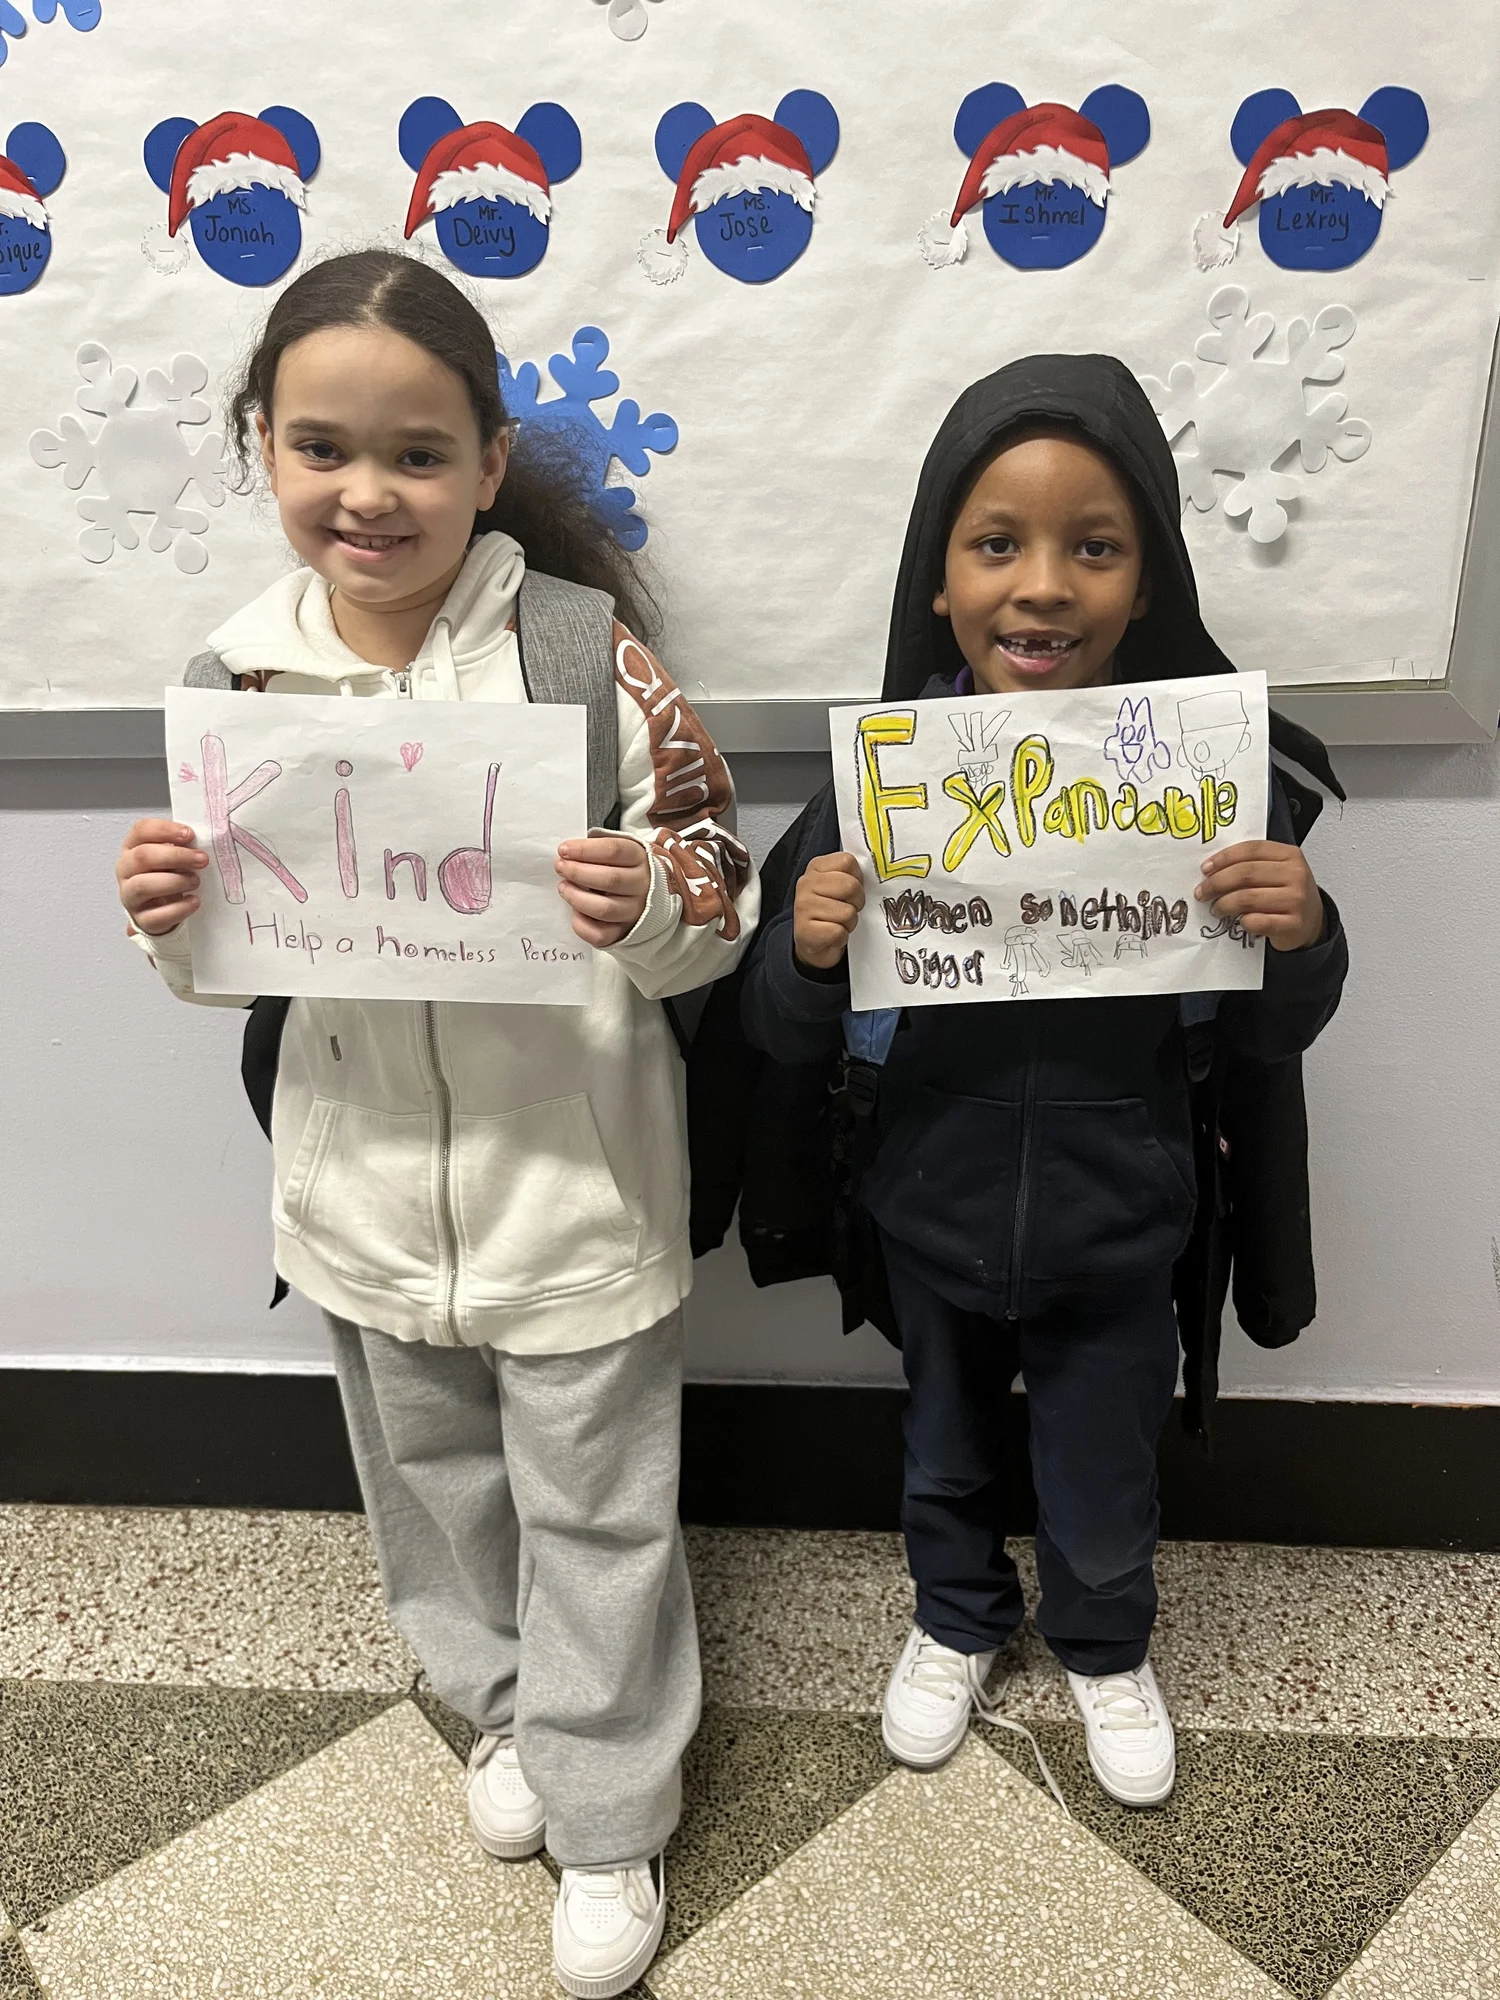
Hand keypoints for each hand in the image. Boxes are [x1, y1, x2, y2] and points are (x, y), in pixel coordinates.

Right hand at [116, 818, 208, 935]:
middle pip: (143, 856)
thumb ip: (181, 847)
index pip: (141, 830)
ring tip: (195, 881)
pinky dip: (179, 908)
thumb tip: (201, 842)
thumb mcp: (171, 857)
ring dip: (175, 881)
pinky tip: (194, 901)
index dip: (165, 830)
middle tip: (202, 859)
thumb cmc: (167, 876)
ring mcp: (130, 896)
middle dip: (176, 856)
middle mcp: (126, 870)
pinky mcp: (141, 920)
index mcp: (132, 848)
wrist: (162, 911)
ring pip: (143, 885)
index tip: (189, 834)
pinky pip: (156, 916)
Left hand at [555, 834, 652, 947]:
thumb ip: (594, 850)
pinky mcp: (623, 932)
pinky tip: (574, 912)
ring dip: (576, 897)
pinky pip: (600, 935)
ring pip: (604, 909)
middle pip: (610, 879)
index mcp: (639, 859)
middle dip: (577, 872)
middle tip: (560, 867)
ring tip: (563, 888)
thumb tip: (566, 855)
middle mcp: (641, 885)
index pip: (613, 851)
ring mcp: (634, 911)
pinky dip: (581, 925)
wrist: (645, 894)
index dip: (584, 850)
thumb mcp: (616, 852)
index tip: (563, 850)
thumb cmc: (621, 867)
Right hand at [793, 851, 864, 969]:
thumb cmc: (832, 912)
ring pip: (847, 912)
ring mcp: (803, 906)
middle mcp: (806, 883)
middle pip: (850, 886)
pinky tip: (831, 936)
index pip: (847, 862)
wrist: (814, 943)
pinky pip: (838, 932)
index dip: (858, 879)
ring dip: (849, 923)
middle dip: (856, 902)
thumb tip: (875, 873)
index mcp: (816, 867)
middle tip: (846, 909)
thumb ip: (852, 875)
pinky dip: (840, 938)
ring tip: (837, 923)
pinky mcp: (804, 930)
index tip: (850, 891)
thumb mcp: (840, 886)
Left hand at [1196, 840, 1324, 951]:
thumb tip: (1211, 870)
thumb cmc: (1287, 894)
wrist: (1311, 922)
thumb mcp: (1276, 871)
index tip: (1205, 868)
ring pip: (1248, 898)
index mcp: (1290, 855)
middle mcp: (1296, 874)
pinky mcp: (1293, 923)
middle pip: (1246, 873)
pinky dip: (1243, 922)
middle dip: (1217, 883)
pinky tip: (1240, 922)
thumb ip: (1251, 864)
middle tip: (1202, 892)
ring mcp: (1296, 899)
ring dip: (1224, 904)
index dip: (1224, 858)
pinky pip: (1257, 921)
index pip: (1251, 850)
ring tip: (1216, 908)